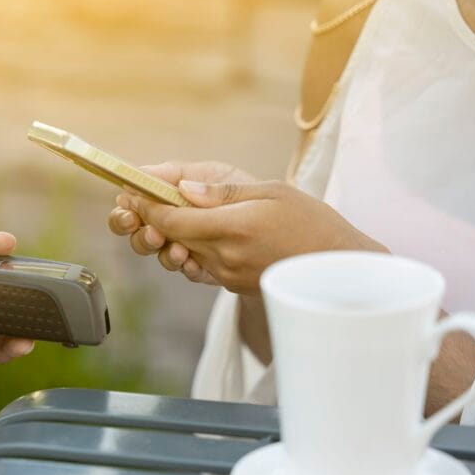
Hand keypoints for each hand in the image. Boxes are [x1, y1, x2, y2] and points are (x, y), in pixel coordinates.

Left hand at [117, 174, 386, 293]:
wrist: (341, 270)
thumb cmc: (313, 223)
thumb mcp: (272, 193)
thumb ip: (223, 193)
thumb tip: (183, 189)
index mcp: (232, 229)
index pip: (171, 220)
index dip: (147, 206)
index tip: (132, 192)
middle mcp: (224, 257)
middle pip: (171, 237)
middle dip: (151, 219)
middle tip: (137, 200)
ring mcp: (227, 275)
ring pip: (183, 251)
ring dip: (171, 234)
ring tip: (166, 214)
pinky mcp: (233, 285)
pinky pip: (202, 264)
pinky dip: (194, 247)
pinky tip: (198, 234)